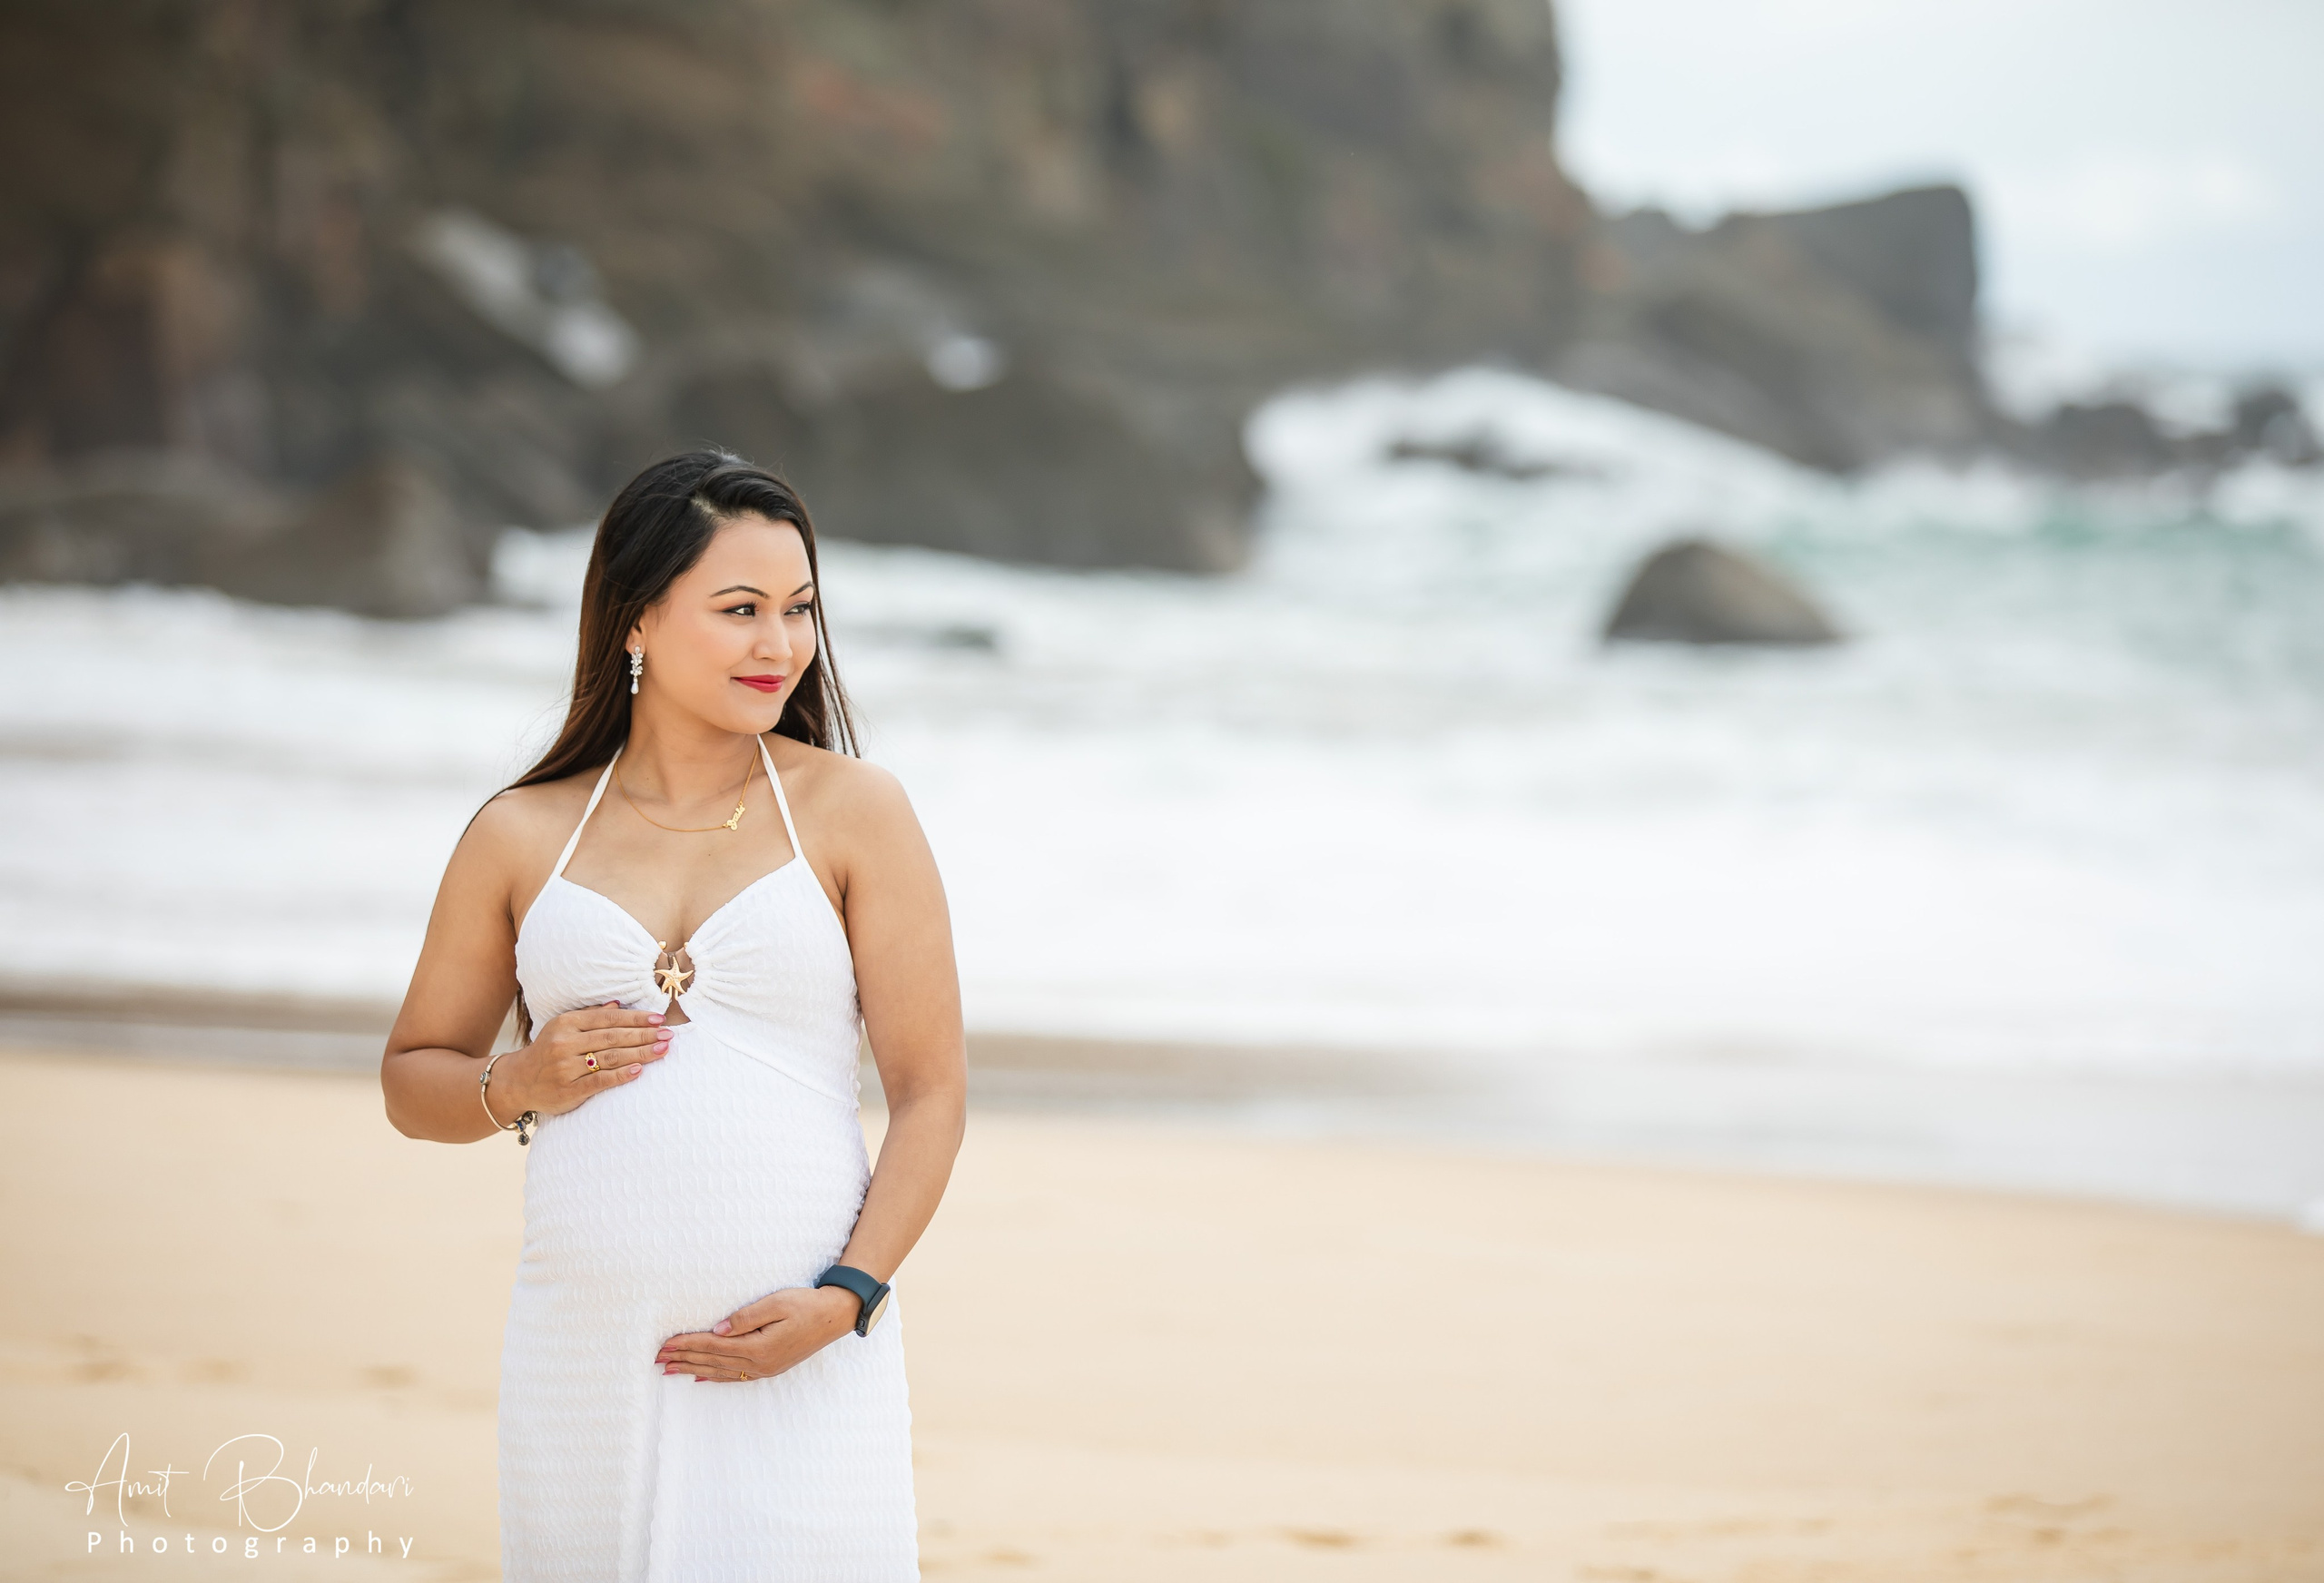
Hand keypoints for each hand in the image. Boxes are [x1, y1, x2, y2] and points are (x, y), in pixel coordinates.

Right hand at [489, 1001, 668, 1120]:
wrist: (518, 1082)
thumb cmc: (548, 1052)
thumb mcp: (563, 1028)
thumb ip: (590, 1016)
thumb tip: (618, 1004)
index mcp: (566, 1023)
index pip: (608, 1018)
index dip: (636, 1018)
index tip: (659, 1019)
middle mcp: (565, 1043)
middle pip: (613, 1037)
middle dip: (644, 1035)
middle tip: (668, 1034)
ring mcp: (566, 1067)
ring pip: (610, 1057)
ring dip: (640, 1053)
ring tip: (662, 1050)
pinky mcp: (569, 1089)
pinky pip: (601, 1081)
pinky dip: (622, 1075)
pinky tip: (639, 1070)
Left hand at [656, 1286, 862, 1382]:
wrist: (835, 1316)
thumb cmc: (807, 1305)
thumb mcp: (777, 1303)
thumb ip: (745, 1317)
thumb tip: (717, 1329)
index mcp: (758, 1347)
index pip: (714, 1346)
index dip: (688, 1344)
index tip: (666, 1344)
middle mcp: (759, 1364)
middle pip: (713, 1361)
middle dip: (684, 1359)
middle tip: (657, 1359)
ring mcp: (764, 1369)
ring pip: (721, 1371)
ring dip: (693, 1369)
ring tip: (670, 1370)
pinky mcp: (769, 1367)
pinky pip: (735, 1376)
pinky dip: (715, 1377)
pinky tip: (702, 1378)